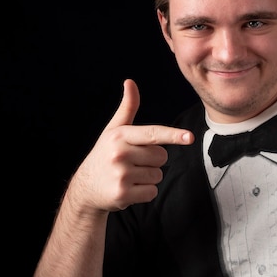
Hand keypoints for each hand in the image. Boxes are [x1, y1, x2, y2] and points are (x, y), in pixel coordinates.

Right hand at [67, 79, 193, 212]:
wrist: (86, 188)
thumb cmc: (105, 155)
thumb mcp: (113, 131)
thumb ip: (127, 108)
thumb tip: (130, 82)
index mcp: (120, 135)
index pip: (153, 134)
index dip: (173, 135)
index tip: (190, 137)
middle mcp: (119, 154)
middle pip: (161, 156)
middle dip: (153, 161)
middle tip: (133, 163)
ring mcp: (120, 175)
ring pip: (157, 175)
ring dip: (148, 177)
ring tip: (129, 176)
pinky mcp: (122, 194)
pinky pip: (151, 192)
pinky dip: (144, 192)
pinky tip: (128, 189)